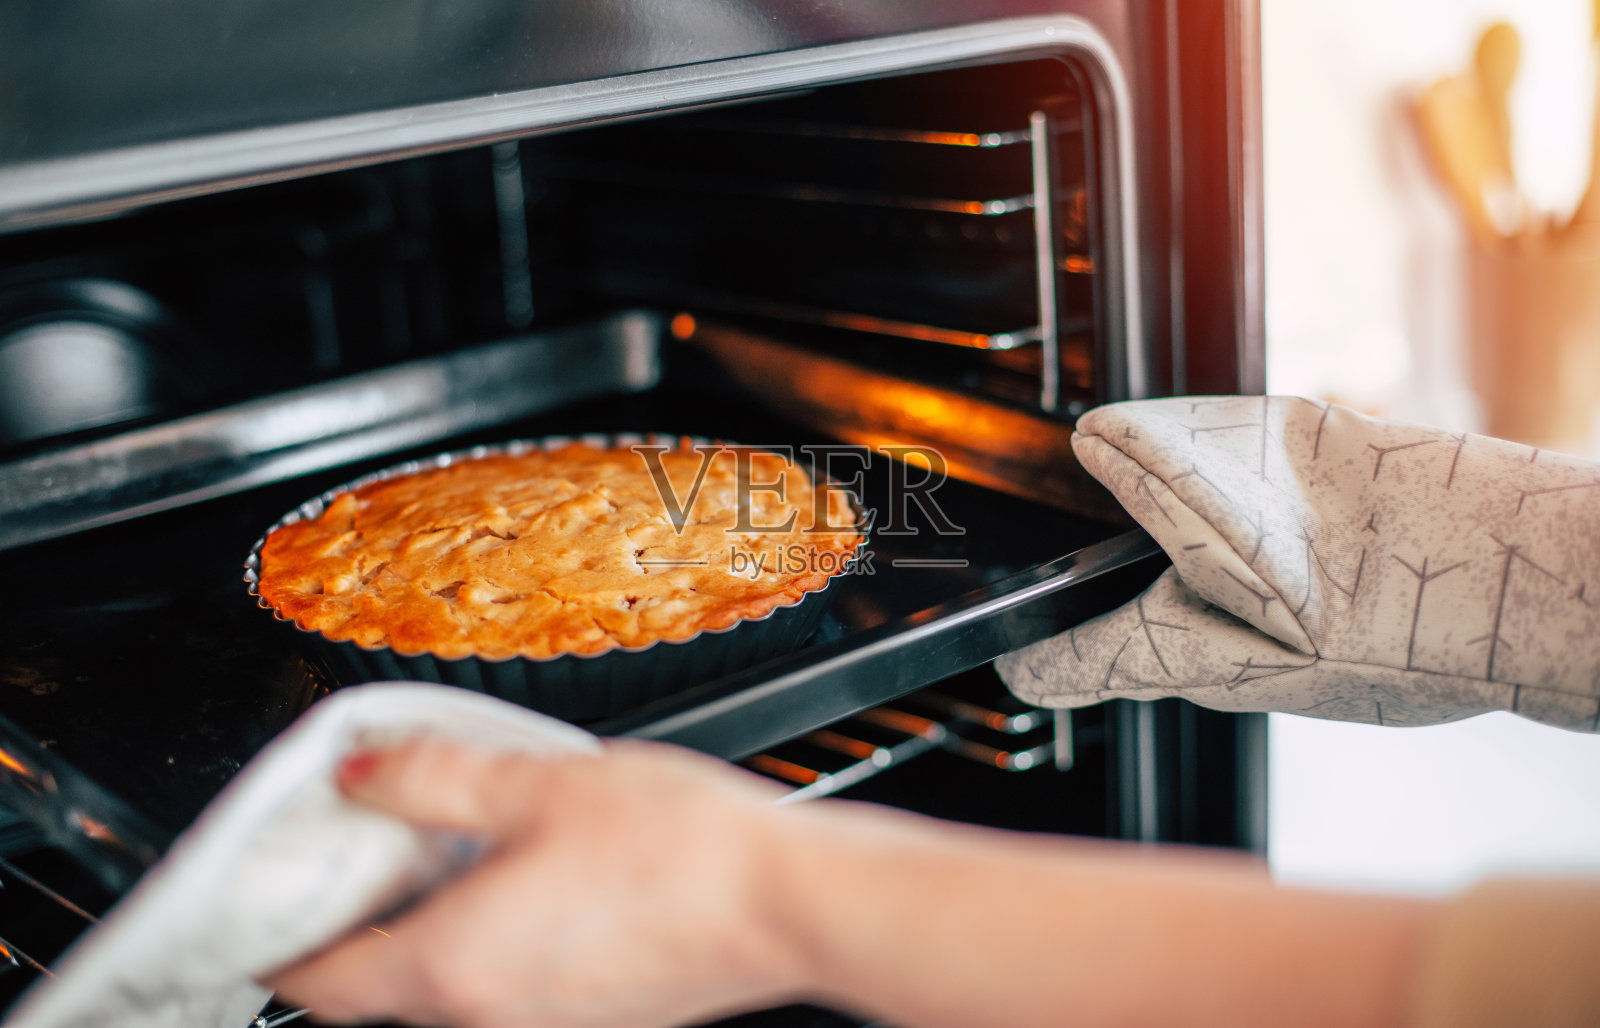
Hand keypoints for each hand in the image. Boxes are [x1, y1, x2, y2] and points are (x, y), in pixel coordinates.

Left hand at [267, 736, 806, 1027]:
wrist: (786, 905)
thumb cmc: (678, 851)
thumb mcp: (537, 783)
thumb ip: (430, 778)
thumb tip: (361, 772)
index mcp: (453, 962)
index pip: (316, 982)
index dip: (276, 943)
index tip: (263, 908)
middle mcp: (489, 1013)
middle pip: (377, 989)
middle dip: (352, 928)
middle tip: (358, 853)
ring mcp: (545, 1024)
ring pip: (445, 989)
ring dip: (425, 931)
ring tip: (450, 849)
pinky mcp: (595, 1015)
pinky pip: (507, 988)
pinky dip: (488, 943)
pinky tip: (528, 876)